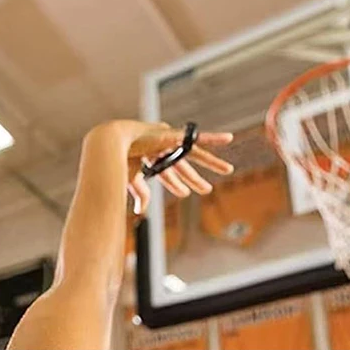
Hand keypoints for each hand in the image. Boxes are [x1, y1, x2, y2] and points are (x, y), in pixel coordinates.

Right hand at [86, 120, 233, 214]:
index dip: (176, 184)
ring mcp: (173, 143)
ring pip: (197, 155)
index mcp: (153, 159)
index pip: (167, 173)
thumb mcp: (132, 177)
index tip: (184, 193)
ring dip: (212, 163)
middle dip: (194, 179)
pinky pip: (200, 138)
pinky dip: (215, 138)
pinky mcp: (178, 137)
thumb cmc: (122, 157)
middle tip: (206, 189)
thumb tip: (140, 212)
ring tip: (228, 170)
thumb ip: (140, 192)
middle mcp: (165, 150)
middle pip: (183, 167)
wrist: (119, 141)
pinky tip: (229, 139)